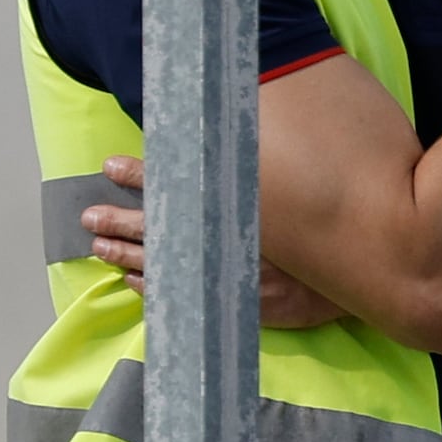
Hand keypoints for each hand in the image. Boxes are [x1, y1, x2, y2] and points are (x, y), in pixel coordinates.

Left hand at [83, 160, 342, 331]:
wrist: (352, 278)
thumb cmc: (316, 234)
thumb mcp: (283, 192)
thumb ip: (252, 171)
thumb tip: (221, 141)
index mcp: (226, 207)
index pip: (174, 185)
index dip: (140, 174)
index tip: (112, 166)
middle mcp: (218, 241)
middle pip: (157, 226)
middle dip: (119, 219)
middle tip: (89, 216)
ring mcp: (220, 274)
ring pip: (159, 263)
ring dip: (125, 253)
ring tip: (98, 247)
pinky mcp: (227, 300)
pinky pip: (179, 294)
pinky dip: (152, 286)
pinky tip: (133, 280)